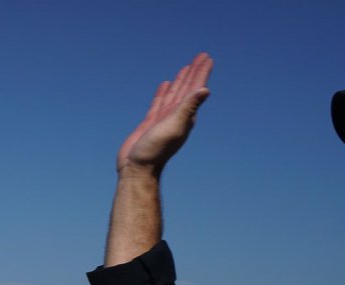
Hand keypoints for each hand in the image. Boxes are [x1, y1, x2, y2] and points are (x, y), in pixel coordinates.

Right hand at [116, 53, 212, 174]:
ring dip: (181, 80)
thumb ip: (188, 108)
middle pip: (187, 88)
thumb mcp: (174, 126)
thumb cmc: (155, 150)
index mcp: (185, 115)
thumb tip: (205, 90)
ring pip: (174, 94)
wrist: (137, 168)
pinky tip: (165, 85)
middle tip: (201, 56)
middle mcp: (176, 116)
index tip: (207, 58)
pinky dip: (162, 92)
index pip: (195, 89)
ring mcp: (163, 119)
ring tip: (186, 67)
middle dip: (194, 72)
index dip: (201, 73)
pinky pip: (159, 103)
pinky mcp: (150, 123)